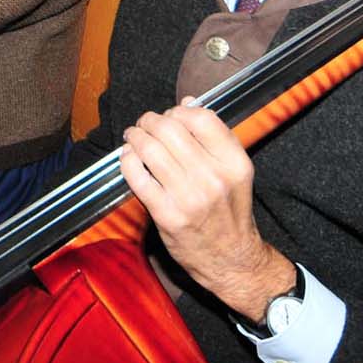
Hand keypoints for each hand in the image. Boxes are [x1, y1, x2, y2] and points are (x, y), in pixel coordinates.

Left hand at [119, 100, 294, 322]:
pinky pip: (138, 177)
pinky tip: (128, 157)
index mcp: (234, 163)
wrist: (231, 259)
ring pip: (151, 150)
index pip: (202, 118)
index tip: (171, 116)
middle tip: (144, 124)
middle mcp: (214, 178)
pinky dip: (128, 161)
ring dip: (136, 137)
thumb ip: (214, 138)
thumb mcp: (234, 172)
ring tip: (133, 137)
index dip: (179, 111)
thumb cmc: (228, 212)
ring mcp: (189, 197)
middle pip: (171, 129)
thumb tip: (188, 103)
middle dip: (150, 121)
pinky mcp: (167, 214)